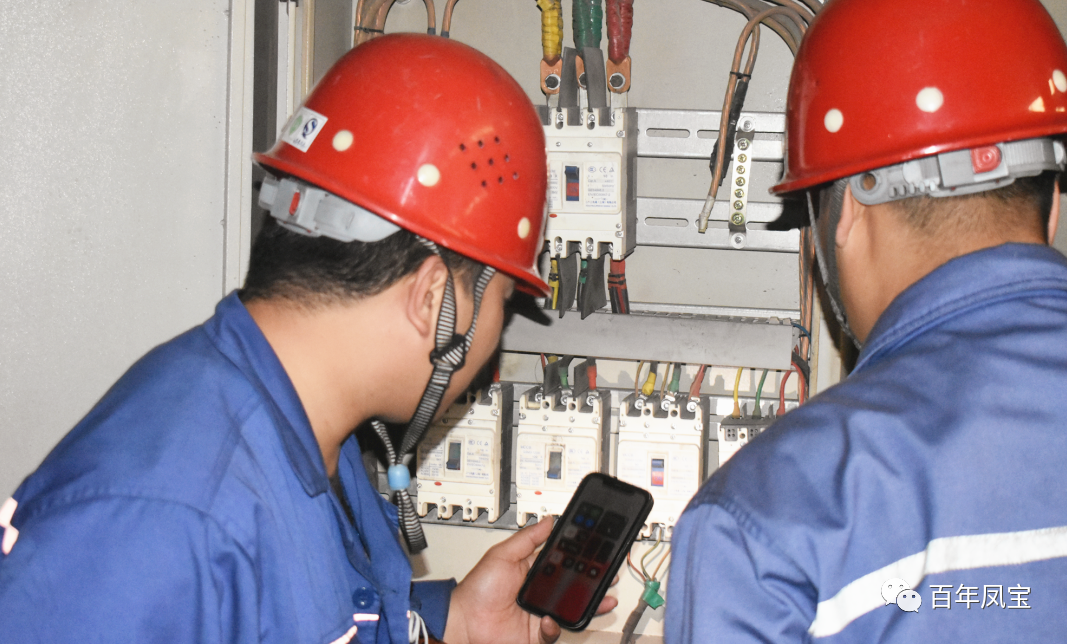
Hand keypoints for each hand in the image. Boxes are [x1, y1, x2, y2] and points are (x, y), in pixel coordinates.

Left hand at [443, 517, 617, 643]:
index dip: (581, 558)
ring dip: (588, 605)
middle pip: (573, 586)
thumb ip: (527, 539)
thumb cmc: (477, 590)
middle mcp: (540, 592)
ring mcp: (540, 613)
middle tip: (608, 576)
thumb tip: (548, 521)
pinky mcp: (537, 634)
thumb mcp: (502, 555)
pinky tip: (548, 619)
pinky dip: (555, 626)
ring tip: (601, 599)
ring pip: (571, 609)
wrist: (464, 622)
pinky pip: (555, 631)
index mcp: (533, 571)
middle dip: (593, 581)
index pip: (563, 562)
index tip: (596, 551)